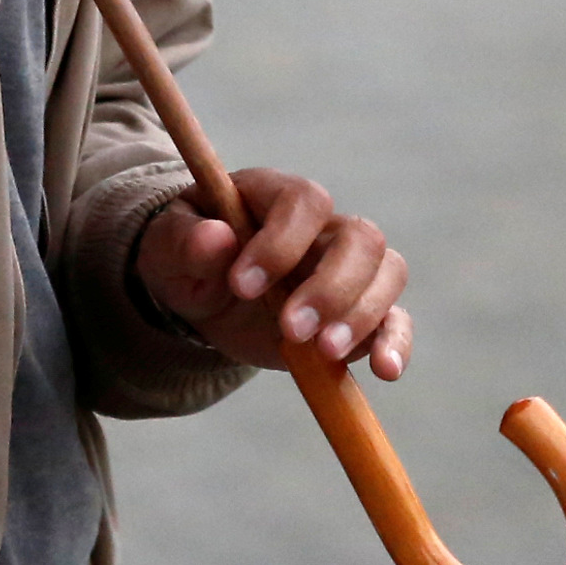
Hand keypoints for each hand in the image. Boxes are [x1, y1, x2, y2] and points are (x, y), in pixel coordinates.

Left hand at [135, 167, 412, 381]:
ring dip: (361, 315)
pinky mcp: (358, 312)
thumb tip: (214, 237)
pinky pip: (395, 319)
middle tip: (290, 329)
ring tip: (324, 352)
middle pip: (360, 238)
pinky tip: (385, 369)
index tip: (243, 285)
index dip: (281, 241)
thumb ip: (186, 242)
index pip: (303, 202)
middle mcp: (324, 226)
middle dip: (330, 287)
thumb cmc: (189, 260)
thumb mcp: (169, 250)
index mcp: (277, 195)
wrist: (205, 297)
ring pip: (387, 272)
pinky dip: (396, 342)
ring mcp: (348, 268)